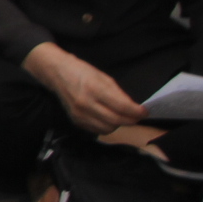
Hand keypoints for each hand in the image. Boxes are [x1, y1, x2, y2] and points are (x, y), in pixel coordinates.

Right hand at [25, 45, 145, 134]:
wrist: (57, 73)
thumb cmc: (82, 71)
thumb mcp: (103, 77)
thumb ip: (118, 93)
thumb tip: (133, 108)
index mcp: (94, 89)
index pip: (122, 107)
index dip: (136, 112)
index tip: (145, 112)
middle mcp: (86, 104)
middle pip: (116, 120)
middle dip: (131, 120)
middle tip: (137, 116)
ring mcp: (80, 115)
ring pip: (108, 128)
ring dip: (119, 124)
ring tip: (122, 117)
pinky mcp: (76, 121)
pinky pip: (97, 130)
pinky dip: (107, 127)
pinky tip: (108, 119)